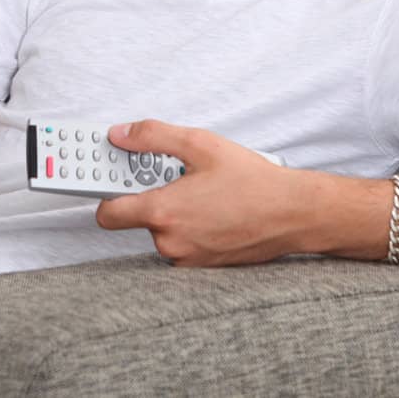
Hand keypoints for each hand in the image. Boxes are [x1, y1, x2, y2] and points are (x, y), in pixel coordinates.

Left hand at [93, 119, 295, 266]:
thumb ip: (152, 136)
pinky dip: (189, 224)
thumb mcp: (199, 144)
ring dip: (173, 209)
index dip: (104, 191)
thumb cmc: (253, 181)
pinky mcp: (203, 265)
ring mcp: (187, 257)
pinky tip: (212, 207)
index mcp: (163, 212)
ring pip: (162, 228)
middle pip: (137, 215)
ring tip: (202, 189)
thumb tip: (119, 134)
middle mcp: (170, 241)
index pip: (107, 212)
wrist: (294, 215)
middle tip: (173, 172)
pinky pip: (181, 240)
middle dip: (149, 193)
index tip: (105, 174)